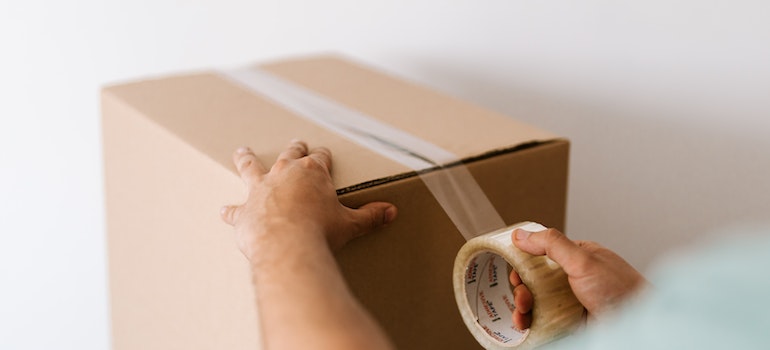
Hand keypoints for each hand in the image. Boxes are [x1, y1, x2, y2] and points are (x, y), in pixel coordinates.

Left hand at [220, 140, 397, 260]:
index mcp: (313, 173)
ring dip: (246, 159)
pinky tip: (225, 211)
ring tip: (241, 151)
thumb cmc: (321, 232)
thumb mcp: (351, 223)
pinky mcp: (245, 211)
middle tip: (295, 143)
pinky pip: (235, 210)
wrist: (288, 246)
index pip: (320, 157)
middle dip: (293, 149)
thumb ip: (370, 216)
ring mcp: (261, 190)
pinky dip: (231, 211)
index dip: (323, 156)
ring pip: (251, 168)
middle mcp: (285, 174)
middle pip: (289, 155)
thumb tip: (391, 212)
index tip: (324, 154)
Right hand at [508, 228, 647, 329]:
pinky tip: (526, 323)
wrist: (638, 326)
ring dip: (523, 305)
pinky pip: (543, 320)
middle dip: (522, 287)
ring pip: (536, 300)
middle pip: (535, 279)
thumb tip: (522, 234)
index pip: (541, 252)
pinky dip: (530, 322)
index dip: (523, 260)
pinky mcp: (569, 321)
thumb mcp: (584, 260)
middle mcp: (573, 278)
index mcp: (577, 256)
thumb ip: (552, 244)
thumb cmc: (622, 292)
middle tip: (522, 295)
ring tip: (523, 311)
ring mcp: (571, 301)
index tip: (513, 269)